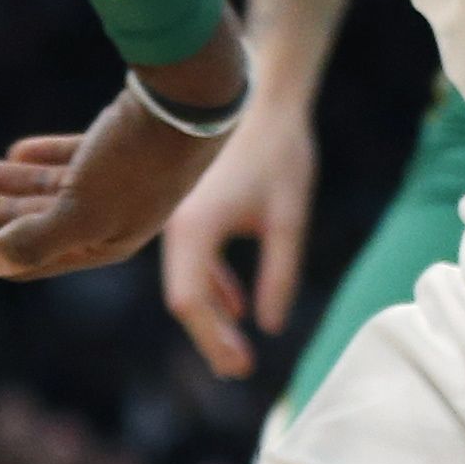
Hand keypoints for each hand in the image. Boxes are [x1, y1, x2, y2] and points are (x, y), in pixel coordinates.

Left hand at [0, 91, 225, 282]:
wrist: (195, 93)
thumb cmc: (142, 156)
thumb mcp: (87, 206)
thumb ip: (39, 238)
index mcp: (98, 244)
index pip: (17, 253)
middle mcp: (103, 220)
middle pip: (14, 219)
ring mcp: (111, 182)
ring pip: (32, 188)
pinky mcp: (117, 147)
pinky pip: (67, 161)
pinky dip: (36, 159)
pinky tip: (11, 151)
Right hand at [158, 97, 315, 379]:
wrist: (258, 92)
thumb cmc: (278, 150)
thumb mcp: (289, 218)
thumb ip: (281, 273)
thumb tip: (270, 326)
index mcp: (193, 228)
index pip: (190, 303)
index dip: (213, 341)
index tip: (242, 369)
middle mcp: (175, 224)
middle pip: (183, 297)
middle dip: (209, 337)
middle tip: (238, 371)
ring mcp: (179, 215)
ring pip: (188, 279)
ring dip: (211, 315)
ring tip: (236, 351)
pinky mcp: (192, 207)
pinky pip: (196, 258)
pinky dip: (213, 285)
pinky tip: (237, 305)